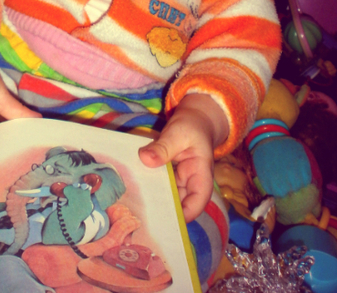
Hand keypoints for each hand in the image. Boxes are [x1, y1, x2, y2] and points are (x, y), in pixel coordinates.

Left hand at [138, 95, 227, 221]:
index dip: (185, 214)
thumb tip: (144, 158)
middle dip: (164, 209)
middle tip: (142, 213)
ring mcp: (179, 180)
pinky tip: (135, 188)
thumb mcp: (178, 133)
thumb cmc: (191, 126)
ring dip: (154, 198)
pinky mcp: (168, 175)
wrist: (193, 119)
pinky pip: (160, 184)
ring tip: (135, 204)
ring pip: (168, 196)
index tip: (165, 218)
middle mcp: (191, 182)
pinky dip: (150, 186)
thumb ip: (163, 147)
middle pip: (180, 202)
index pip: (198, 201)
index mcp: (201, 175)